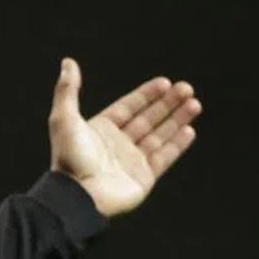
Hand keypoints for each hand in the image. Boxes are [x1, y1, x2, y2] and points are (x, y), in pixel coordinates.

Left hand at [48, 58, 201, 216]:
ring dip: (177, 120)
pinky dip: (177, 144)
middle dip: (167, 104)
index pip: (128, 108)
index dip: (146, 95)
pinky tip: (189, 130)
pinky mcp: (143, 178)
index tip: (164, 82)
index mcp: (100, 131)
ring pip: (159, 136)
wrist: (77, 196)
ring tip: (194, 103)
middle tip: (186, 88)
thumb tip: (67, 62)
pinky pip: (164, 158)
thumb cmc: (69, 158)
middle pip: (147, 119)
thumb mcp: (63, 119)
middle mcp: (117, 145)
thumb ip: (67, 90)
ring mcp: (131, 162)